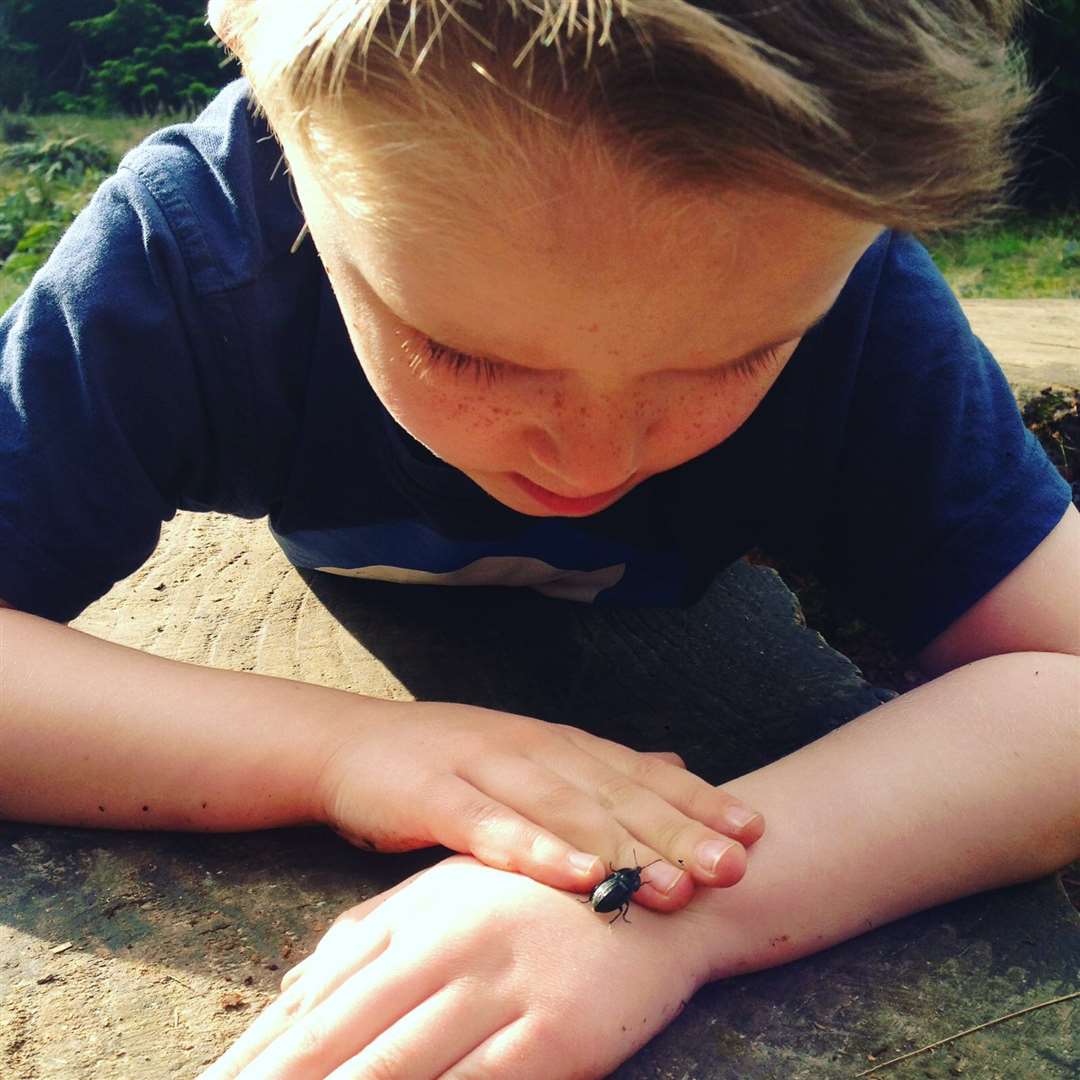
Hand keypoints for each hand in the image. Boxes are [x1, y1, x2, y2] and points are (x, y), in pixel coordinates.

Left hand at [200, 857, 708, 1078]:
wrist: (661, 890)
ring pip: (396, 1068)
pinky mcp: (556, 1035)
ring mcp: (504, 989)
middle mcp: (452, 946)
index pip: (319, 993)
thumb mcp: (447, 896)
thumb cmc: (538, 896)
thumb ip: (370, 934)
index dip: (257, 1050)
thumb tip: (290, 987)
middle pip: (340, 1033)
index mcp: (419, 912)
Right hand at [318, 700, 763, 910]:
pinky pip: (492, 827)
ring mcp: (484, 767)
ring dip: (622, 846)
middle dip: (678, 829)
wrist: (350, 744)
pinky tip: (577, 877)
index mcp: (559, 744)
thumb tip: (678, 763)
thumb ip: (602, 766)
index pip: (639, 772)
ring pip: (564, 810)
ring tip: (674, 883)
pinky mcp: (436, 795)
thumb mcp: (533, 756)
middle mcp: (532, 749)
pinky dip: (536, 851)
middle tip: (735, 865)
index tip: (753, 830)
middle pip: (614, 792)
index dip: (697, 800)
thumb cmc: (449, 762)